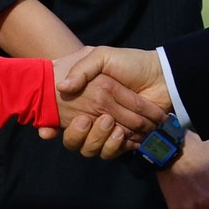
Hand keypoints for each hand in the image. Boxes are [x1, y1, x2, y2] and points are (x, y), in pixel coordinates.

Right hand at [48, 46, 167, 159]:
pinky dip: (116, 145)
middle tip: (85, 120)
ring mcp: (108, 130)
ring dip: (98, 139)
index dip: (49, 128)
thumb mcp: (101, 56)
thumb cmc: (129, 63)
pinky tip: (121, 133)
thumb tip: (62, 88)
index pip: (59, 119)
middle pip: (74, 141)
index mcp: (83, 100)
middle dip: (78, 135)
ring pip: (91, 149)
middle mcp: (92, 118)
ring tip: (109, 123)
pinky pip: (113, 152)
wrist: (160, 75)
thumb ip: (81, 69)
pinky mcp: (126, 139)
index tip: (47, 130)